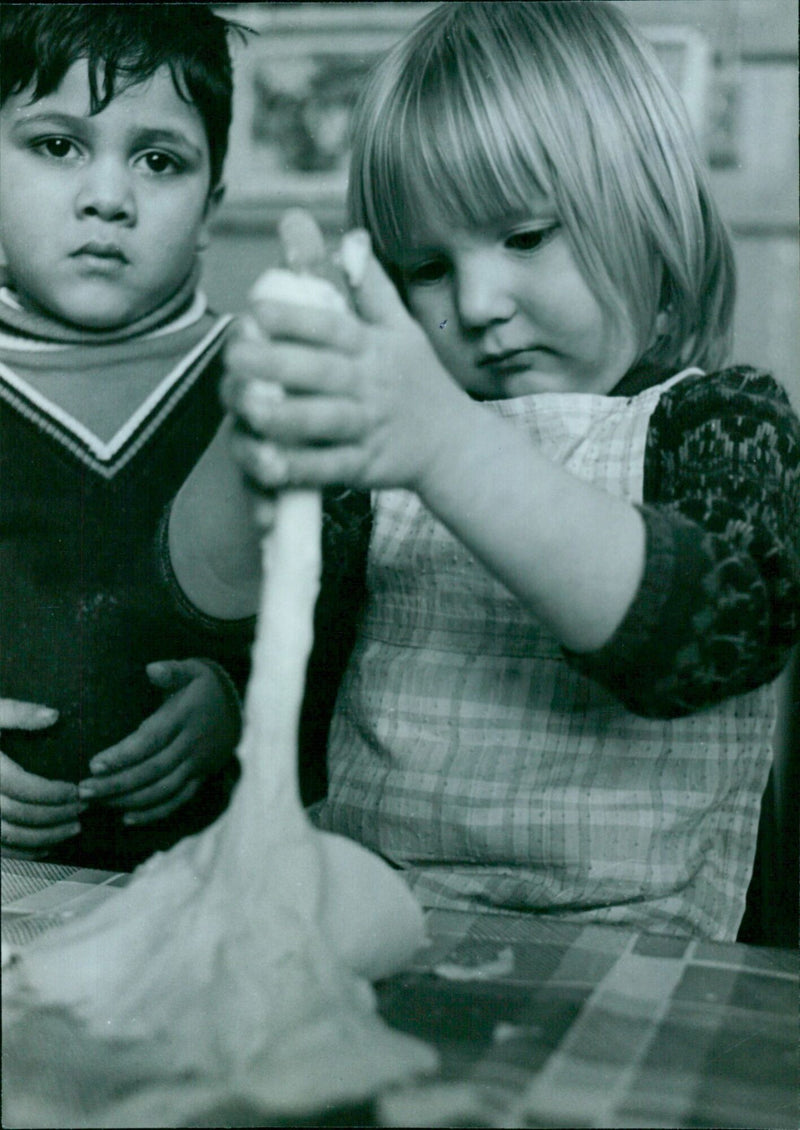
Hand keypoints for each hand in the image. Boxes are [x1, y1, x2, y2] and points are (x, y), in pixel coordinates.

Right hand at [0, 699, 82, 856]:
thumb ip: (18, 712)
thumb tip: (53, 715)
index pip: (23, 787)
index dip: (53, 792)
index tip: (76, 790)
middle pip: (19, 815)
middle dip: (56, 815)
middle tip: (83, 808)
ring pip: (9, 837)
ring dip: (45, 837)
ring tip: (74, 828)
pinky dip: (23, 853)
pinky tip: (46, 847)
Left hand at [79, 660, 240, 825]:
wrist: (236, 709)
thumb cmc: (203, 688)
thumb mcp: (191, 671)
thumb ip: (171, 671)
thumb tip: (151, 669)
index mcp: (184, 717)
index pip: (152, 740)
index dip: (124, 755)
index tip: (94, 765)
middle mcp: (191, 744)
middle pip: (153, 770)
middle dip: (117, 784)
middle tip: (84, 790)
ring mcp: (197, 764)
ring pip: (163, 789)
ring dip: (129, 800)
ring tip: (98, 803)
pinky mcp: (200, 778)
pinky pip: (178, 800)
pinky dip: (154, 813)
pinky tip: (127, 818)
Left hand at [222, 223, 466, 494]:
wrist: (456, 445)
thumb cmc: (420, 382)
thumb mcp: (402, 328)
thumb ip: (370, 286)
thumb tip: (349, 237)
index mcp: (373, 347)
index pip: (332, 326)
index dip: (294, 318)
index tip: (256, 312)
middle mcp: (369, 384)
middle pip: (319, 371)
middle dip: (274, 363)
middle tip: (233, 358)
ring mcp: (368, 427)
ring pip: (321, 421)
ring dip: (282, 415)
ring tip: (245, 408)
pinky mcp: (366, 467)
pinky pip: (329, 467)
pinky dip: (299, 467)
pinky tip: (267, 462)